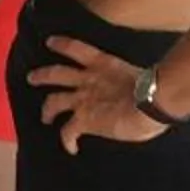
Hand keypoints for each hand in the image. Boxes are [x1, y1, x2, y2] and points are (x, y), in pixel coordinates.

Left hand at [23, 35, 163, 153]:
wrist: (152, 102)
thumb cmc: (157, 90)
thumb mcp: (141, 80)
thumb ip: (132, 83)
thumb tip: (141, 92)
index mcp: (104, 64)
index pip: (77, 48)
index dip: (62, 44)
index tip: (50, 42)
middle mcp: (88, 79)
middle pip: (57, 73)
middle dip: (42, 75)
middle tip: (32, 77)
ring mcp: (83, 99)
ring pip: (54, 100)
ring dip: (46, 109)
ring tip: (44, 116)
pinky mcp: (84, 119)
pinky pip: (68, 131)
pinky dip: (67, 140)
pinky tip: (71, 148)